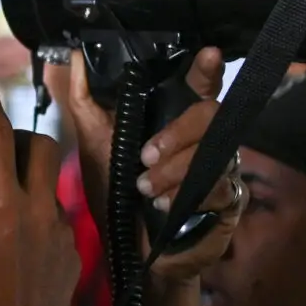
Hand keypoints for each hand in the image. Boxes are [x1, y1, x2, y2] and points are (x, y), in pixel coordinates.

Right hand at [0, 83, 79, 305]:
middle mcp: (37, 210)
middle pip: (42, 146)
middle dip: (18, 137)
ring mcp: (61, 234)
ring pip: (51, 185)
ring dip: (28, 180)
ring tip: (1, 201)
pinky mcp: (73, 257)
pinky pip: (57, 222)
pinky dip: (36, 219)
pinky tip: (14, 245)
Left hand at [61, 48, 243, 294]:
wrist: (129, 252)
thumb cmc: (115, 193)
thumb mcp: (94, 144)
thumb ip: (85, 99)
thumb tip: (76, 53)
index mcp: (176, 120)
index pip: (200, 86)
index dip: (206, 70)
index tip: (208, 56)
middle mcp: (205, 139)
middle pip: (211, 114)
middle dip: (178, 133)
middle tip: (146, 156)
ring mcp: (222, 169)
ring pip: (216, 153)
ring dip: (176, 170)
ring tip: (146, 189)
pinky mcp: (230, 201)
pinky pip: (222, 188)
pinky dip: (189, 196)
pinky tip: (165, 206)